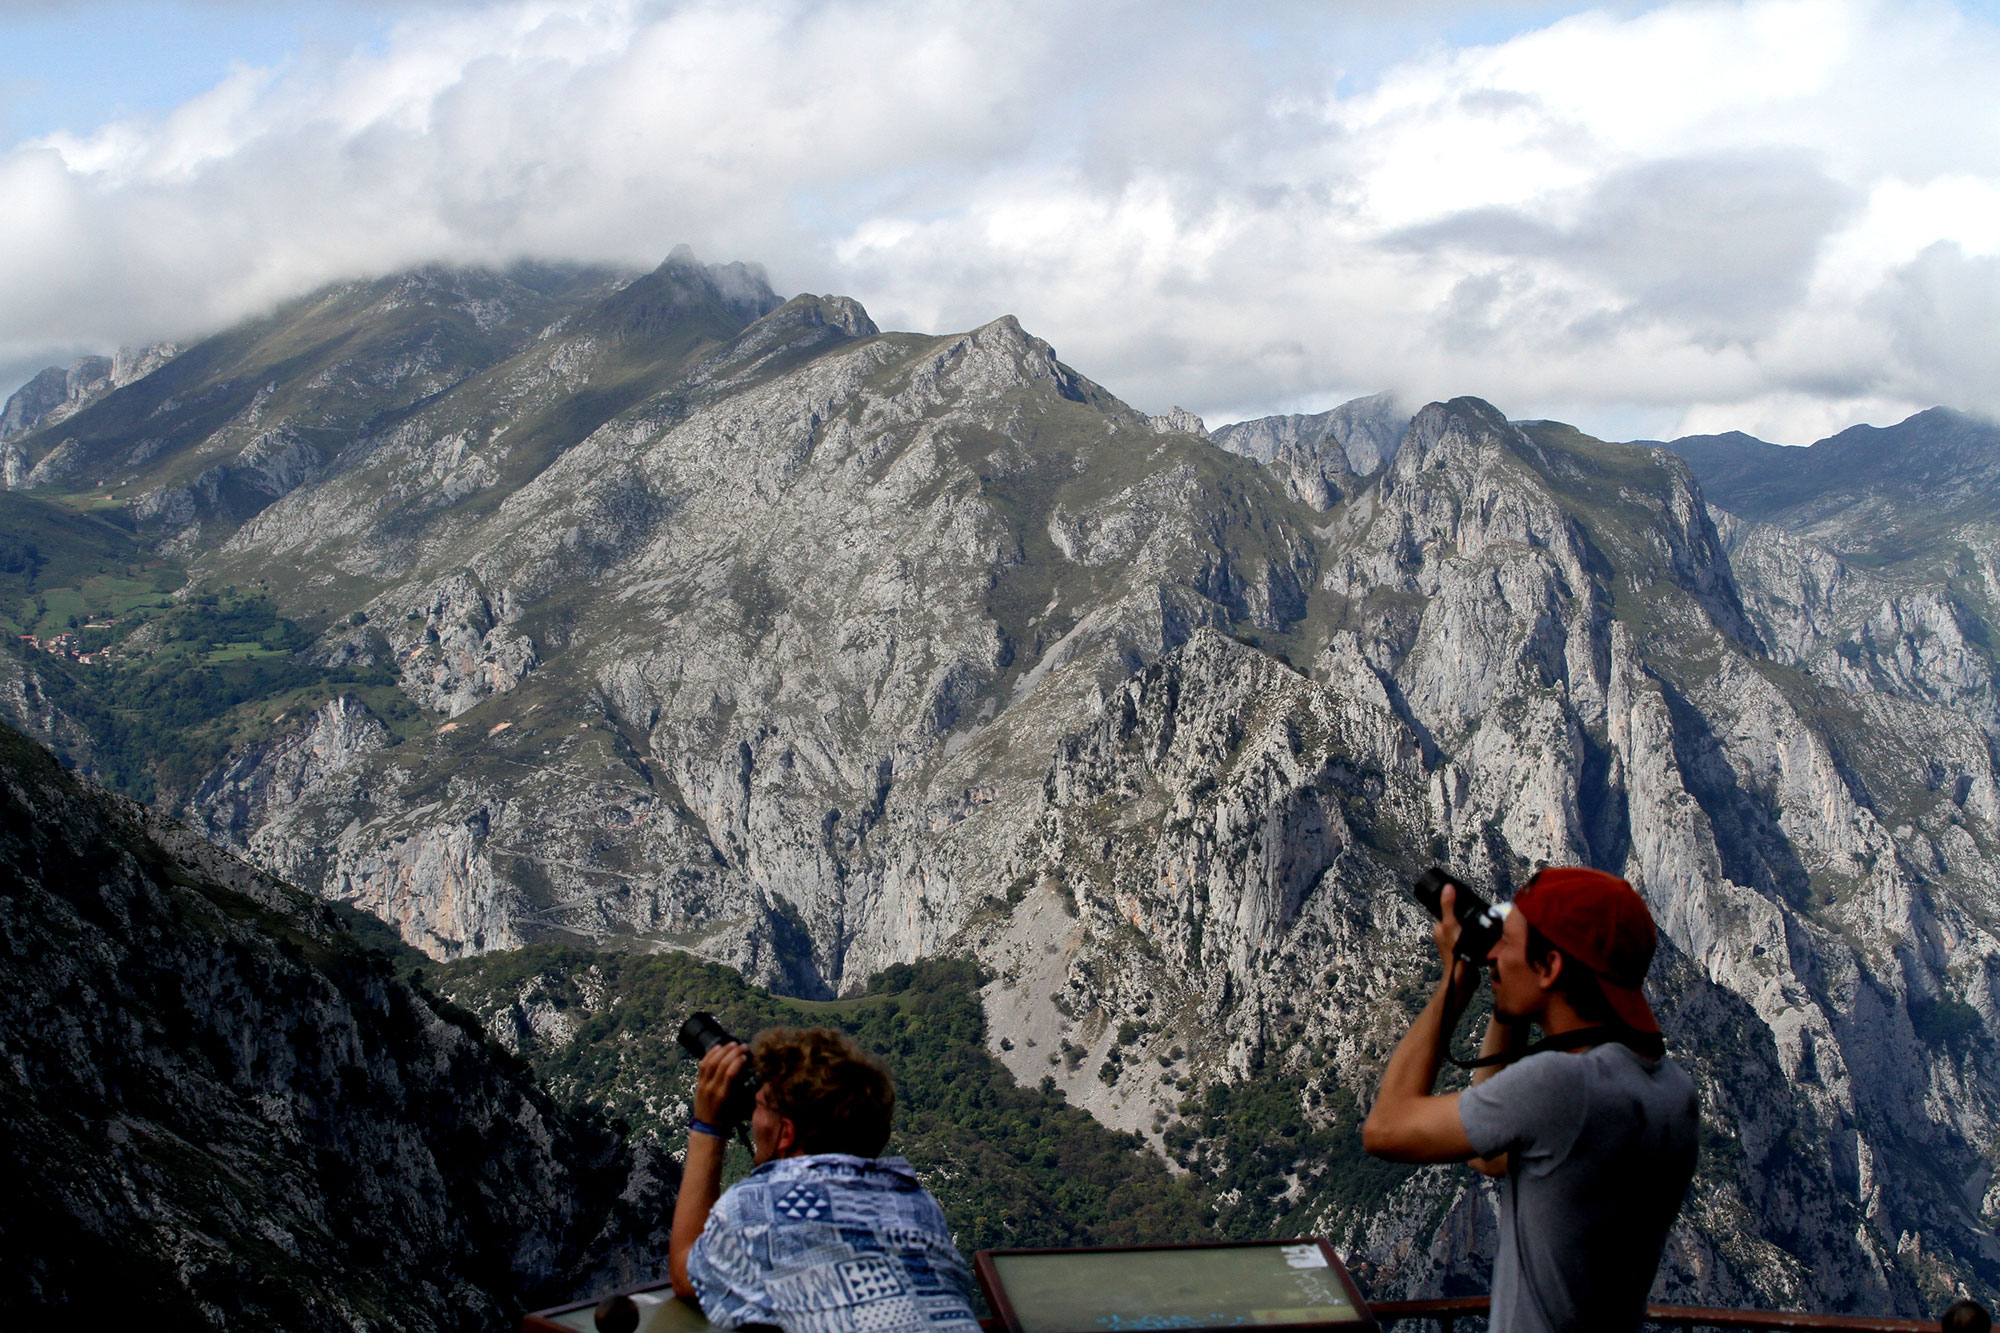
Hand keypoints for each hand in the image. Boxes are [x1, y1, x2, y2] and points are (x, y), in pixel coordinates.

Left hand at [693, 1042, 747, 1124]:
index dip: (738, 1061)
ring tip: (732, 1044)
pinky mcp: (698, 1083)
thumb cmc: (725, 1118)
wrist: (707, 1128)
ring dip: (722, 1050)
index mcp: (724, 1095)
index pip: (730, 1073)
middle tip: (742, 1046)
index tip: (745, 1055)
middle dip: (732, 1052)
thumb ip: (740, 1089)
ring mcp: (704, 1085)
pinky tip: (717, 1047)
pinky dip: (710, 1054)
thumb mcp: (736, 1106)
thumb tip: (748, 1072)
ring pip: (711, 1062)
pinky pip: (702, 1065)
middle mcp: (712, 1088)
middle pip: (721, 1064)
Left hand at [1434, 885, 1474, 1003]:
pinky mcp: (1466, 951)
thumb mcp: (1451, 924)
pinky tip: (1487, 934)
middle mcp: (1446, 935)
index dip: (1456, 902)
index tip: (1467, 898)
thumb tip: (1447, 887)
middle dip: (1468, 914)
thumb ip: (1448, 906)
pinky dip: (1479, 935)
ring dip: (1475, 925)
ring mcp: (1457, 944)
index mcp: (1439, 928)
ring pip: (1467, 928)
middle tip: (1479, 911)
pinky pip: (1473, 938)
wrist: (1464, 977)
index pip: (1447, 909)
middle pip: (1459, 918)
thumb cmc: (1455, 952)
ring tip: (1484, 922)